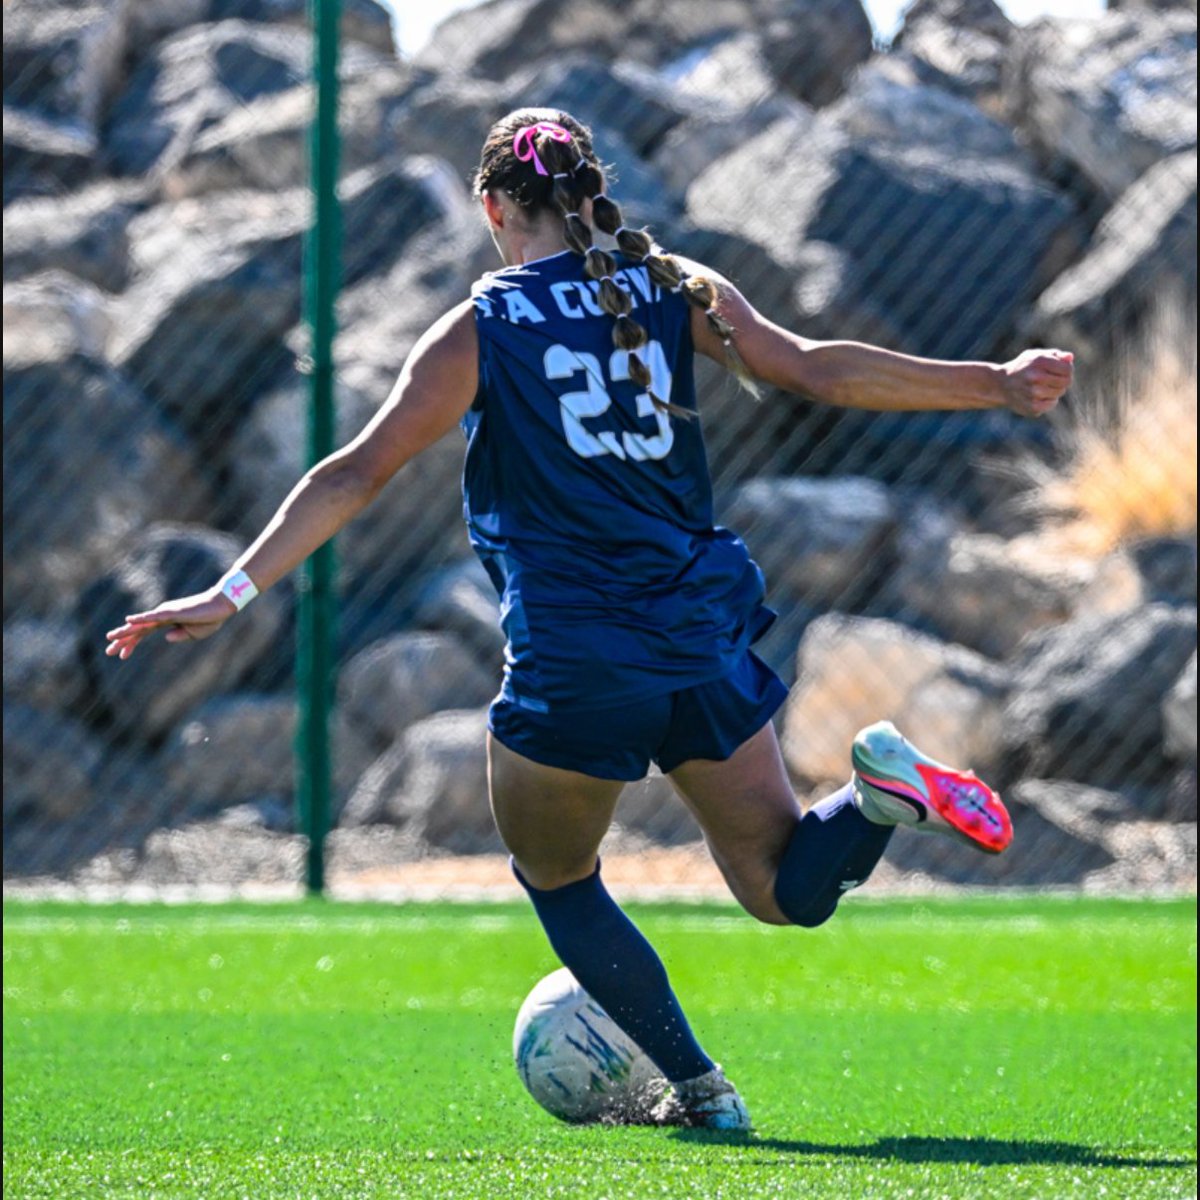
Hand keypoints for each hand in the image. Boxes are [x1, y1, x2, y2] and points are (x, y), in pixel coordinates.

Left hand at [105, 591, 235, 660]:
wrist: (221, 607)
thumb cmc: (210, 619)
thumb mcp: (194, 634)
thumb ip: (180, 636)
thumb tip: (165, 638)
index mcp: (167, 621)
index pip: (144, 633)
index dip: (132, 644)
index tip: (122, 657)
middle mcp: (162, 615)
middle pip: (137, 629)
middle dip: (123, 640)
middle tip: (108, 651)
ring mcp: (165, 612)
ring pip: (141, 624)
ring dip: (125, 632)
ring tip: (111, 638)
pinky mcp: (171, 612)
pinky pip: (152, 616)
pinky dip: (140, 618)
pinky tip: (129, 621)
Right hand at [1000, 349, 1073, 417]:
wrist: (1000, 384)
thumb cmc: (1022, 367)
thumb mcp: (1036, 355)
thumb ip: (1055, 355)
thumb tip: (1070, 358)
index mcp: (1039, 361)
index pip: (1068, 369)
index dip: (1067, 370)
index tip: (1059, 371)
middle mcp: (1036, 377)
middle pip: (1066, 382)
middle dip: (1063, 380)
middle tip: (1052, 380)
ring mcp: (1033, 393)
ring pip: (1059, 393)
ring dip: (1055, 390)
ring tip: (1043, 387)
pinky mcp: (1032, 407)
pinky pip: (1051, 404)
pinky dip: (1048, 401)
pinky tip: (1038, 396)